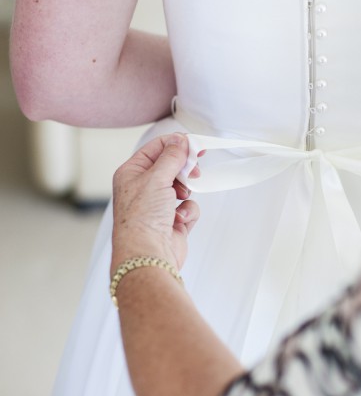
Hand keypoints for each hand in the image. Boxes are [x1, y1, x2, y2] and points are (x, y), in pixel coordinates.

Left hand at [111, 133, 199, 276]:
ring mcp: (158, 205)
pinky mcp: (172, 220)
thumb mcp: (156, 177)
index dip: (176, 144)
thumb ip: (172, 156)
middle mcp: (143, 188)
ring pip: (182, 186)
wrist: (148, 255)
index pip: (156, 148)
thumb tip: (180, 140)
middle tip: (194, 168)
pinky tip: (178, 219)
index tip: (194, 144)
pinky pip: (188, 206)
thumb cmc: (141, 219)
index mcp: (132, 173)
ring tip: (180, 197)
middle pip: (171, 166)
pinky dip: (187, 211)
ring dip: (186, 191)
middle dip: (184, 168)